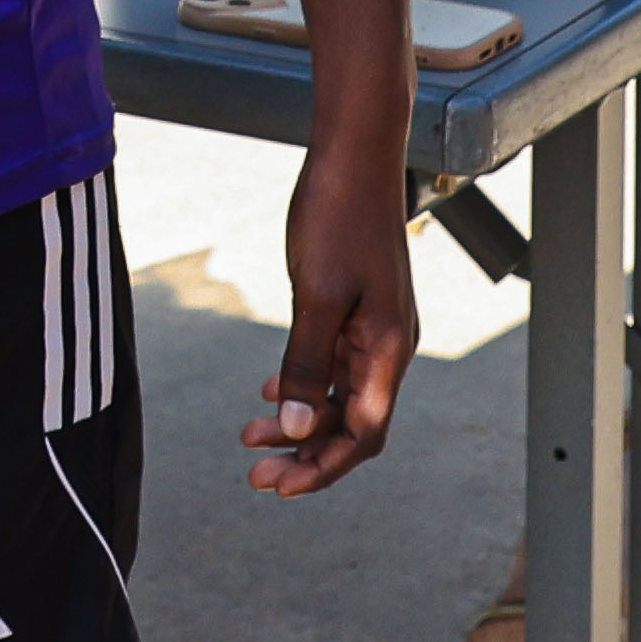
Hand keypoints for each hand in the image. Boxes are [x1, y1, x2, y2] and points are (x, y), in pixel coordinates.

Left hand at [243, 117, 418, 494]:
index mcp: (389, 350)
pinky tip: (273, 392)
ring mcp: (376, 328)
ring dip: (301, 421)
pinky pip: (335, 364)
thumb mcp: (317, 295)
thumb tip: (301, 431)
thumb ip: (309, 365)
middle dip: (306, 453)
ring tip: (251, 435)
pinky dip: (305, 384)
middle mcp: (389, 346)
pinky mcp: (358, 309)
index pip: (363, 433)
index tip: (281, 487)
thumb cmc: (338, 215)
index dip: (324, 467)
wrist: (353, 154)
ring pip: (340, 395)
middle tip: (256, 475)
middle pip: (353, 423)